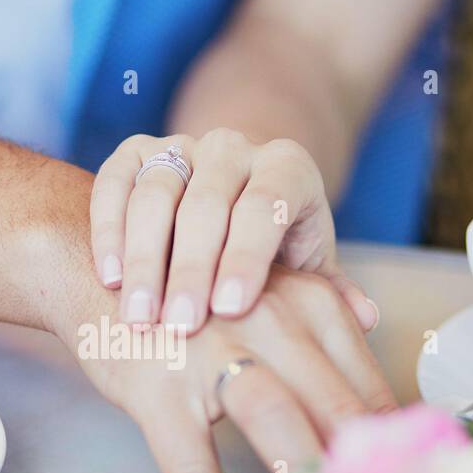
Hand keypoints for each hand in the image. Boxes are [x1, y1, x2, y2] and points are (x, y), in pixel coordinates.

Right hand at [59, 263, 394, 472]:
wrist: (95, 277)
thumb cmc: (190, 299)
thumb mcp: (265, 292)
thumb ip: (322, 312)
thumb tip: (379, 324)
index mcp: (310, 303)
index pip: (370, 388)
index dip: (393, 455)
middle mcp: (272, 318)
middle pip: (338, 410)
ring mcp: (212, 351)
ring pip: (279, 425)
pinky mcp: (159, 389)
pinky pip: (195, 471)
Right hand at [89, 129, 379, 335]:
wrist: (235, 193)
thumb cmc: (276, 245)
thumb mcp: (308, 263)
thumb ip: (329, 292)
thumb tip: (363, 320)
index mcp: (287, 168)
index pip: (265, 204)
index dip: (247, 256)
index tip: (229, 309)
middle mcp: (234, 147)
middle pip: (207, 201)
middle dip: (191, 268)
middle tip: (179, 326)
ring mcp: (182, 146)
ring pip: (157, 191)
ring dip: (145, 259)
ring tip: (139, 317)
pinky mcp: (138, 152)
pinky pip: (116, 181)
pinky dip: (108, 228)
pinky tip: (108, 277)